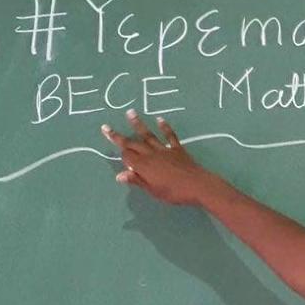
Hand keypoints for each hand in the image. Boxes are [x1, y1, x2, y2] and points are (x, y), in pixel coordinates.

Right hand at [101, 109, 220, 205]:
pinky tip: (159, 119)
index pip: (127, 157)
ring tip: (130, 112)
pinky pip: (169, 136)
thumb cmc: (174, 192)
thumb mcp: (153, 190)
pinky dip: (164, 127)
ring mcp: (165, 150)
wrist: (198, 185)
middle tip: (106, 127)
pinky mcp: (177, 149)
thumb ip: (137, 180)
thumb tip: (119, 175)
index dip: (121, 154)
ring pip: (148, 135)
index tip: (118, 154)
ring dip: (138, 124)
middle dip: (118, 136)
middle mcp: (151, 154)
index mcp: (143, 166)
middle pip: (132, 144)